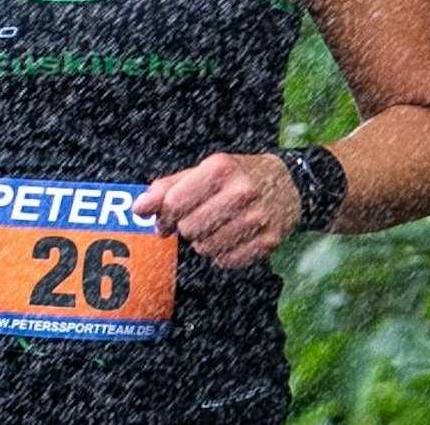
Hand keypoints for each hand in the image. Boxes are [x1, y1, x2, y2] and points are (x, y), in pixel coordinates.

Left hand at [132, 153, 299, 269]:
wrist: (290, 185)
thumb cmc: (238, 176)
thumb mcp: (205, 171)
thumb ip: (168, 187)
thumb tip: (139, 208)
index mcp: (221, 168)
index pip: (174, 203)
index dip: (161, 216)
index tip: (162, 219)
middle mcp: (242, 191)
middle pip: (188, 228)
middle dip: (185, 228)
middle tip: (196, 219)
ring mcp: (258, 218)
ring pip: (205, 248)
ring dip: (203, 242)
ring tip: (216, 226)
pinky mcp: (269, 241)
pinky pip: (226, 261)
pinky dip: (222, 254)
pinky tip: (231, 237)